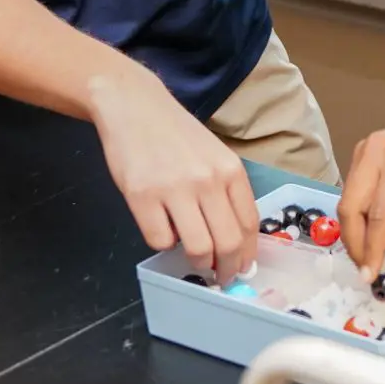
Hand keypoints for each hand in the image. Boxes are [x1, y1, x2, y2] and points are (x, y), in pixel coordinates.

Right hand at [87, 68, 260, 280]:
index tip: (244, 267)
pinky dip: (164, 243)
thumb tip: (237, 238)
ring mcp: (175, 189)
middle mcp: (208, 181)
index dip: (248, 254)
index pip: (249, 225)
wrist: (135, 107)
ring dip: (199, 262)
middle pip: (228, 243)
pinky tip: (163, 229)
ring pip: (197, 248)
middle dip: (227, 268)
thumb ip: (226, 191)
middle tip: (222, 276)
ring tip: (195, 260)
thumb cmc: (177, 134)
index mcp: (231, 170)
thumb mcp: (215, 155)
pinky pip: (159, 240)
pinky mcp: (142, 196)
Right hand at [334, 101, 384, 284]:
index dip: (373, 250)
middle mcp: (375, 150)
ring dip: (365, 233)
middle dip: (359, 245)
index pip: (378, 215)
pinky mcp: (359, 154)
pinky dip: (366, 218)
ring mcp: (363, 149)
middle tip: (375, 268)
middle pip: (351, 210)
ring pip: (348, 205)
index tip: (372, 277)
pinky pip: (353, 195)